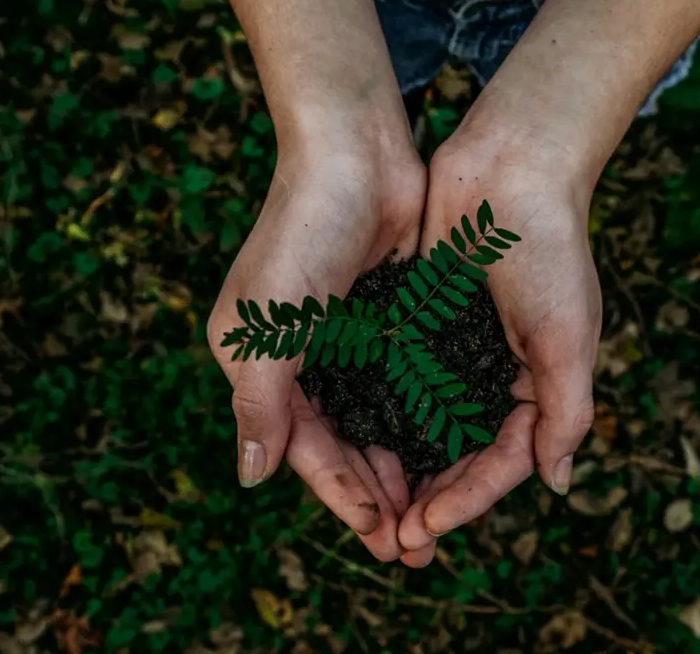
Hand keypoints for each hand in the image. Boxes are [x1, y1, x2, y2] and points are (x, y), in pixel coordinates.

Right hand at [207, 138, 424, 561]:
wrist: (355, 152)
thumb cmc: (302, 232)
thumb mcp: (268, 324)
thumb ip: (260, 402)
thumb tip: (251, 478)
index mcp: (260, 363)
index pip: (303, 447)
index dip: (340, 494)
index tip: (379, 535)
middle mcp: (301, 358)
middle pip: (342, 444)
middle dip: (376, 496)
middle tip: (414, 547)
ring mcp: (346, 340)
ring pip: (376, 423)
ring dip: (402, 468)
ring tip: (434, 515)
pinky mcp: (387, 320)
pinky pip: (404, 386)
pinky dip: (421, 421)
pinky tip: (448, 453)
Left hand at [396, 128, 602, 566]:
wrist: (510, 167)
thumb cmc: (549, 249)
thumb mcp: (568, 335)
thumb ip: (566, 411)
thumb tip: (556, 484)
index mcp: (536, 386)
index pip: (501, 462)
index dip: (467, 500)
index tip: (426, 527)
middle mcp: (493, 376)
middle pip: (458, 455)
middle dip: (429, 499)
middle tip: (393, 541)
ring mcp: (454, 352)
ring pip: (422, 427)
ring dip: (400, 468)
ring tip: (369, 509)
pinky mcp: (419, 323)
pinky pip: (397, 380)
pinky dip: (379, 413)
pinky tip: (351, 441)